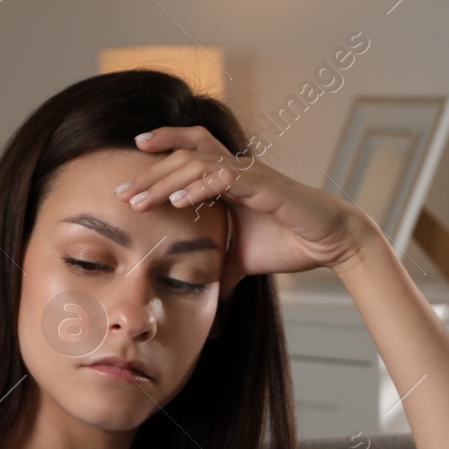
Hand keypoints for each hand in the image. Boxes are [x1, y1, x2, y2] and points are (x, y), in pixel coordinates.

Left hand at [120, 125, 382, 297]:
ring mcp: (248, 173)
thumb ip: (218, 268)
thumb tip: (203, 295)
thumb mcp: (242, 260)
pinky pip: (224, 178)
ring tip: (138, 200)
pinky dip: (199, 187)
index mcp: (227, 179)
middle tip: (120, 193)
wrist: (328, 242)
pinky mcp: (263, 185)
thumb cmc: (289, 243)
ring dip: (164, 181)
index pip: (186, 155)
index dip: (158, 154)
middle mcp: (235, 168)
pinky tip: (178, 200)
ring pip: (196, 163)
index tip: (126, 174)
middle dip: (148, 174)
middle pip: (182, 157)